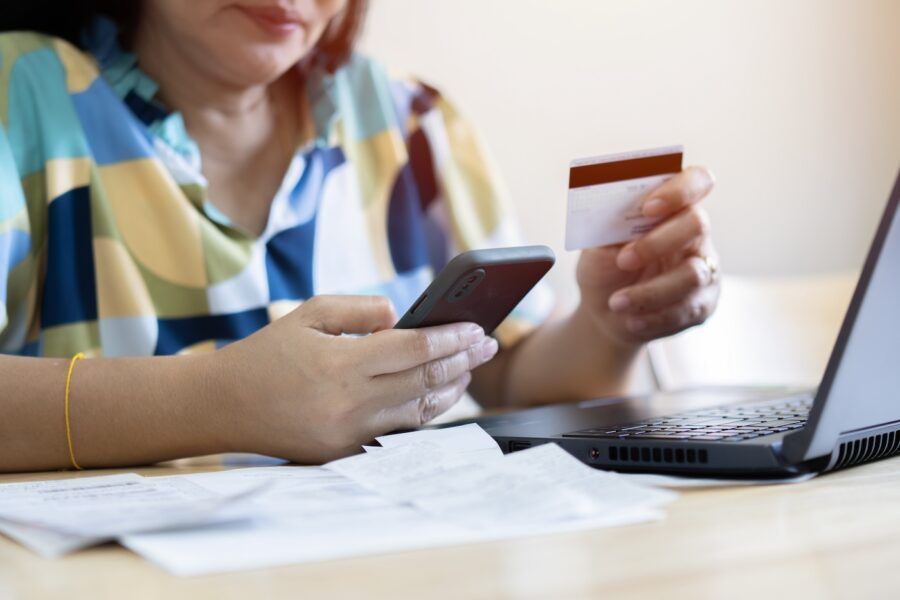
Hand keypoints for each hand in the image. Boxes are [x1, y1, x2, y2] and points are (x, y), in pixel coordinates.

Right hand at [208, 295, 497, 462]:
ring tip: (470, 368)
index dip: (451, 337)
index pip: (414, 349)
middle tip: (488, 344)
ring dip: (450, 388)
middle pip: (424, 380)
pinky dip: (423, 410)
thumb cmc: (267, 354)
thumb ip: (360, 310)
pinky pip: (397, 430)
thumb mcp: (309, 314)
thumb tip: (401, 317)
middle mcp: (350, 403)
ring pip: (418, 410)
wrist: (224, 406)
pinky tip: (438, 394)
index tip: (475, 328)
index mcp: (340, 365)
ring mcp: (349, 433)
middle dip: (463, 360)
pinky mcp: (345, 452)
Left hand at [576, 166, 720, 345]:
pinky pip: (686, 310)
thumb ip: (609, 224)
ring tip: (616, 303)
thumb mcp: (597, 243)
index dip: (679, 189)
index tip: (648, 207)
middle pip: (698, 224)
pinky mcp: (702, 305)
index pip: (697, 181)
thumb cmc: (605, 266)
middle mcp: (695, 235)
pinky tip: (631, 320)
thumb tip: (610, 208)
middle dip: (658, 243)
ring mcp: (704, 270)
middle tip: (623, 260)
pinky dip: (654, 316)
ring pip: (693, 275)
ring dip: (650, 291)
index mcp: (672, 208)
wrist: (604, 311)